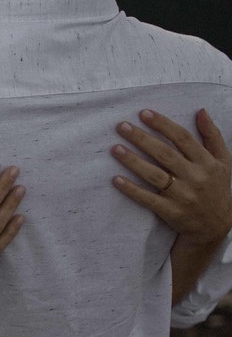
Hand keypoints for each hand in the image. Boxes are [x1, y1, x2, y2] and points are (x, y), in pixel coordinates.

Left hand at [111, 109, 231, 244]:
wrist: (215, 226)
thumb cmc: (216, 187)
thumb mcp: (223, 161)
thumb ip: (212, 136)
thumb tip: (201, 111)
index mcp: (207, 162)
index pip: (183, 138)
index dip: (163, 125)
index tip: (144, 113)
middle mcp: (195, 177)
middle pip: (165, 154)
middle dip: (142, 138)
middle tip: (122, 126)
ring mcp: (182, 196)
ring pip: (154, 175)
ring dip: (133, 161)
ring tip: (115, 149)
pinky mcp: (171, 211)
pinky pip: (148, 199)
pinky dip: (132, 190)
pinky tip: (116, 179)